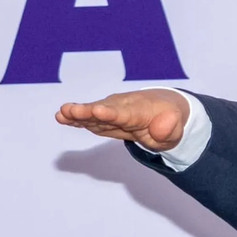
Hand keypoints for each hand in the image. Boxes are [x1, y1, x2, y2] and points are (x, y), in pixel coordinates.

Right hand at [56, 89, 190, 151]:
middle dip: (87, 111)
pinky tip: (62, 117)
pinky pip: (91, 117)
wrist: (163, 106)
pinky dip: (77, 117)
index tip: (98, 111)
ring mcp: (112, 109)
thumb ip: (169, 130)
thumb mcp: (175, 131)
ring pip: (94, 112)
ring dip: (77, 114)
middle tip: (69, 110)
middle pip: (104, 110)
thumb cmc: (168, 121)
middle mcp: (123, 107)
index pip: (125, 114)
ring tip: (61, 114)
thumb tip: (162, 128)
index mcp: (141, 111)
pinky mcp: (105, 115)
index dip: (111, 113)